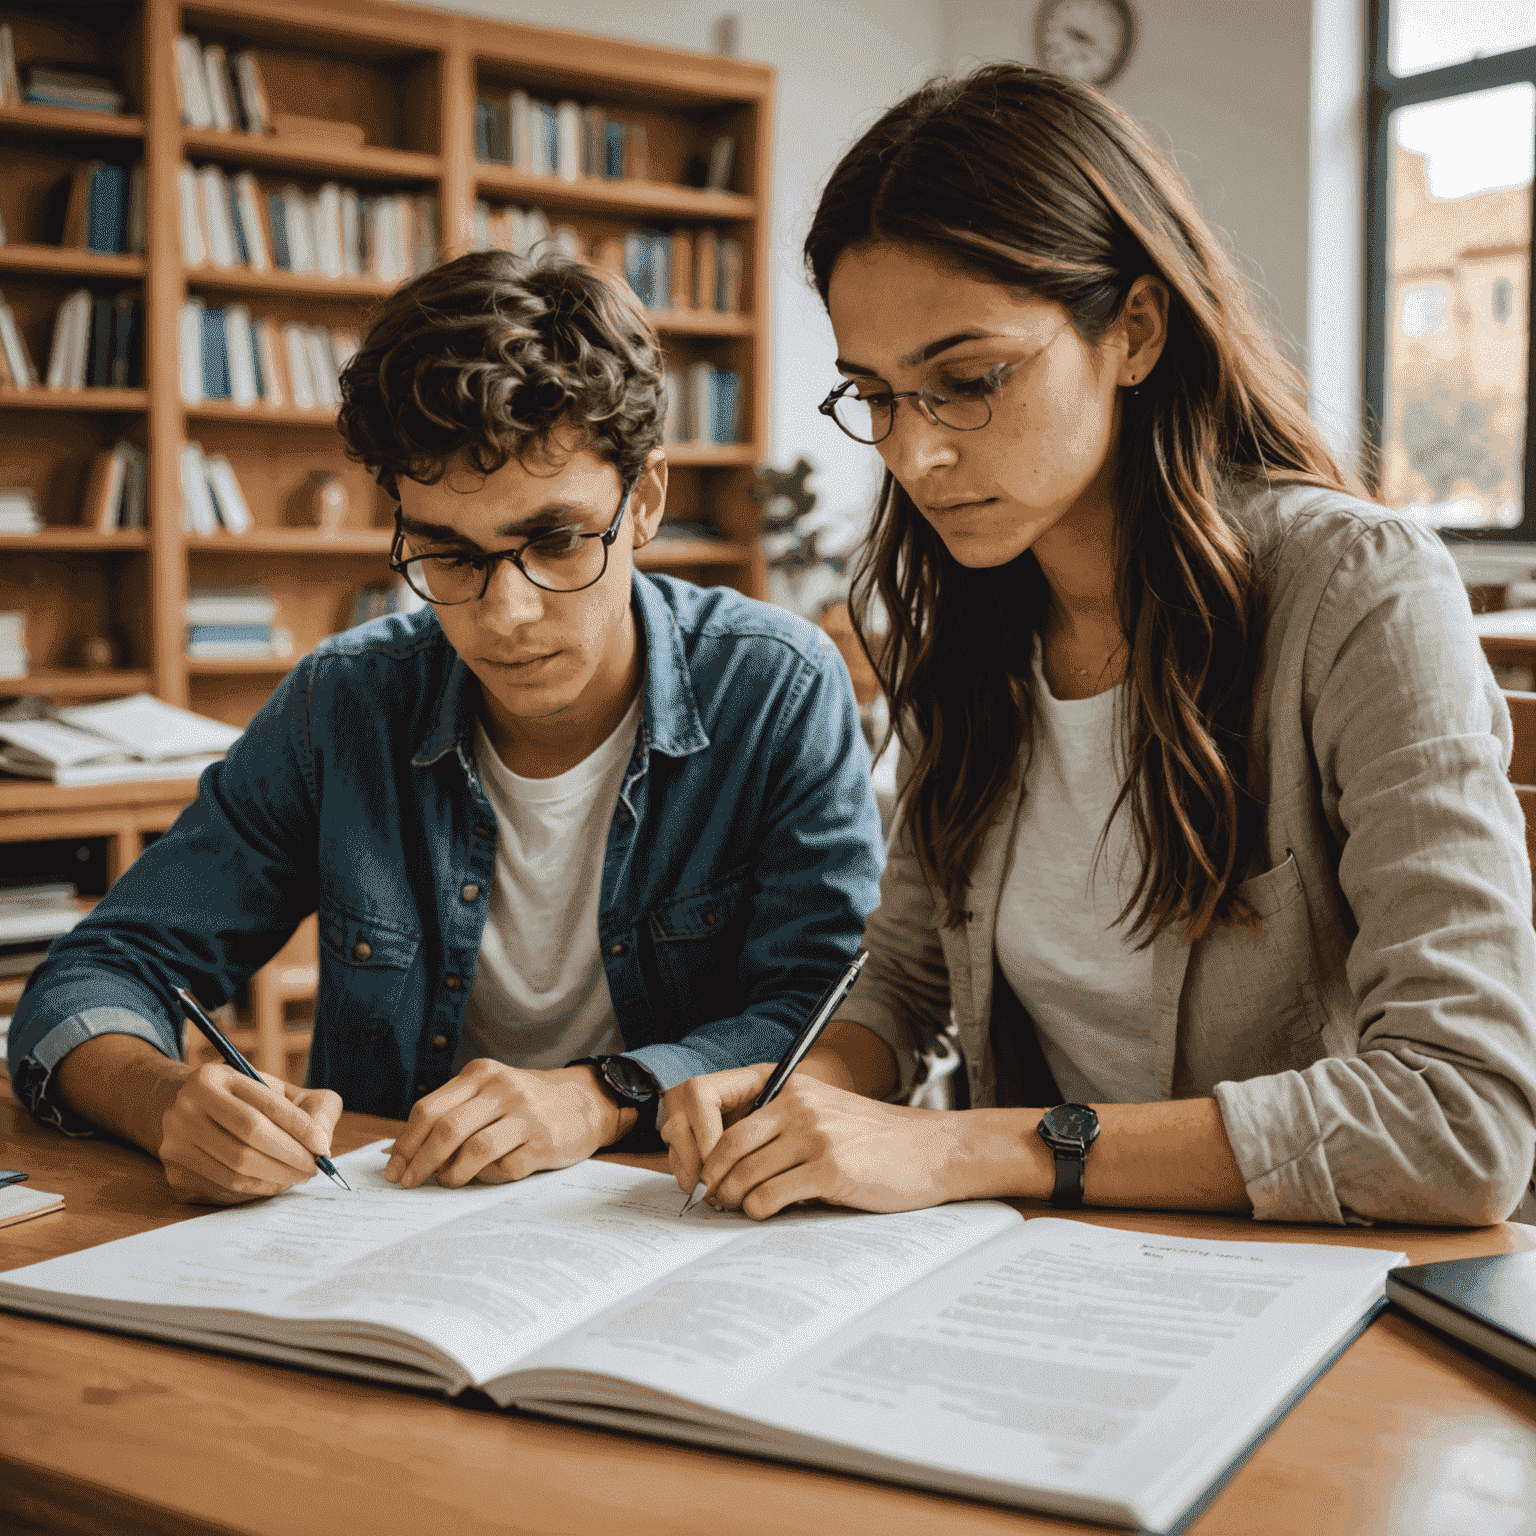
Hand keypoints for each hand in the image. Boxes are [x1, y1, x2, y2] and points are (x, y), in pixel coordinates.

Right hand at [157, 1062, 342, 1204]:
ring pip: (236, 1168)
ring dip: (277, 1177)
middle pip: (249, 1139)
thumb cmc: (246, 1101)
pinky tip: (274, 1182)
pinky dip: (257, 1188)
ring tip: (298, 1175)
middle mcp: (187, 1106)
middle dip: (290, 1157)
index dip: (299, 1128)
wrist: (190, 1111)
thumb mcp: (278, 1090)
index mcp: (215, 1077)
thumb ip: (311, 1107)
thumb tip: (322, 1143)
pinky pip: (225, 1186)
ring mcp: (175, 1140)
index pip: (265, 1106)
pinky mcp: (174, 1171)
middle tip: (313, 1167)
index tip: (323, 1146)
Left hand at [383, 1059, 624, 1188]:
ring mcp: (526, 1115)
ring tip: (447, 1182)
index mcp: (481, 1074)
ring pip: (475, 1150)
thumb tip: (399, 1152)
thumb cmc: (524, 1103)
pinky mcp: (545, 1142)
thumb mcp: (489, 1093)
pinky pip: (506, 1168)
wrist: (585, 1101)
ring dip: (453, 1174)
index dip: (406, 1142)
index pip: (429, 1109)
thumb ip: (450, 1113)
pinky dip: (489, 1178)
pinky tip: (486, 1177)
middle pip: (447, 1129)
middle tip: (409, 1182)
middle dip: (421, 1162)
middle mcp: (503, 1089)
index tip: (394, 1167)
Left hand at [661, 1065, 963, 1219]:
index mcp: (794, 1088)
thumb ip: (785, 1126)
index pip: (729, 1116)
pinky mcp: (830, 1170)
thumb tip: (733, 1163)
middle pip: (729, 1148)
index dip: (709, 1150)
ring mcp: (815, 1137)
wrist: (933, 1150)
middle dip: (714, 1180)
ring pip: (746, 1175)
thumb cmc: (878, 1141)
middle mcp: (800, 1106)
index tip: (706, 1173)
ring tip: (738, 1210)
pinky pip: (771, 1196)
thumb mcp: (828, 1114)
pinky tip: (765, 1214)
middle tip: (714, 1200)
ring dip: (734, 1200)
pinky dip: (759, 1210)